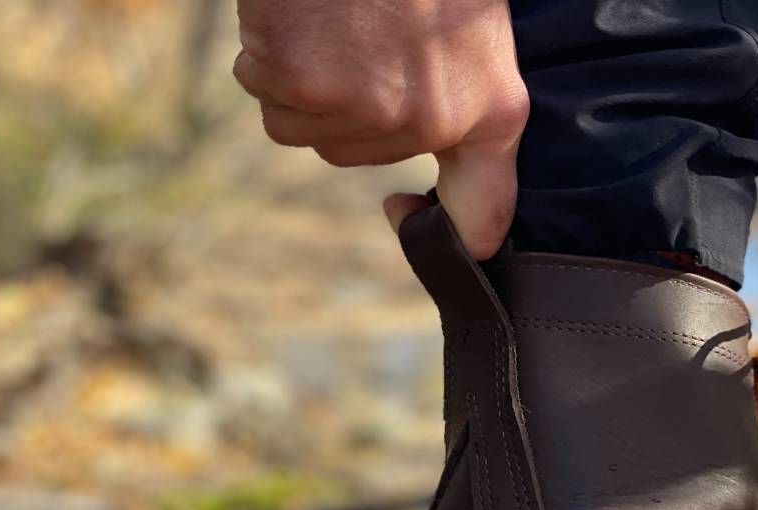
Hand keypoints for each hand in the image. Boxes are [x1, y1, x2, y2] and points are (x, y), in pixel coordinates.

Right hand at [233, 0, 526, 258]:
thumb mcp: (477, 42)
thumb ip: (468, 122)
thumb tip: (443, 216)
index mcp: (492, 110)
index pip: (485, 215)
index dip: (451, 239)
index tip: (407, 217)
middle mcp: (431, 122)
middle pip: (354, 155)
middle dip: (343, 101)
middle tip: (359, 35)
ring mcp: (366, 107)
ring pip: (303, 129)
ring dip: (298, 77)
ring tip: (330, 21)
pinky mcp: (302, 83)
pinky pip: (264, 92)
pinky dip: (265, 50)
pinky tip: (299, 13)